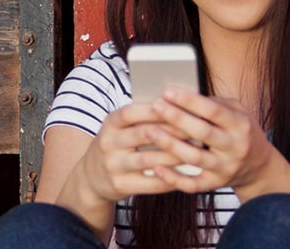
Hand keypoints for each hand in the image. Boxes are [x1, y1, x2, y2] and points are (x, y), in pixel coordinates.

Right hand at [69, 103, 187, 203]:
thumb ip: (141, 119)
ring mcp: (113, 165)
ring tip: (196, 150)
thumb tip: (177, 105)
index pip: (131, 112)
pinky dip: (170, 177)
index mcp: (110, 124)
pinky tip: (186, 173)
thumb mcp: (120, 129)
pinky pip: (150, 182)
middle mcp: (108, 143)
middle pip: (144, 134)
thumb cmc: (117, 146)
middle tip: (198, 128)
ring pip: (149, 159)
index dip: (154, 109)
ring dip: (175, 155)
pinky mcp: (120, 185)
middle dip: (172, 130)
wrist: (91, 178)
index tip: (179, 105)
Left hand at [143, 87, 278, 193]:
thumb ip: (216, 103)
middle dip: (177, 118)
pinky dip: (174, 178)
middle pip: (203, 132)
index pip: (214, 110)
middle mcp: (235, 147)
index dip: (190, 101)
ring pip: (195, 158)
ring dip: (171, 145)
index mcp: (240, 125)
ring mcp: (225, 168)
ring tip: (150, 131)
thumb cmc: (242, 132)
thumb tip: (184, 95)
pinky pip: (192, 184)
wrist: (259, 168)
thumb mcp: (239, 113)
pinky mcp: (215, 184)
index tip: (168, 91)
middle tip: (156, 106)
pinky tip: (156, 168)